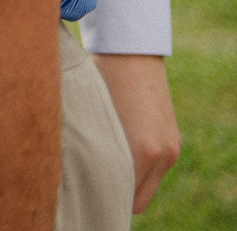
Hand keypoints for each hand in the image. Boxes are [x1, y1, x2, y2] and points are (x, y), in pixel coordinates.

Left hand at [91, 54, 179, 211]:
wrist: (129, 51)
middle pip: (139, 199)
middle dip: (116, 195)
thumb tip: (79, 174)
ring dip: (128, 181)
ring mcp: (171, 147)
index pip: (127, 199)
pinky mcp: (173, 139)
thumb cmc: (99, 78)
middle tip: (89, 185)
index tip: (85, 192)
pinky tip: (116, 152)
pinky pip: (155, 169)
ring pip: (147, 185)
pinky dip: (138, 168)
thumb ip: (92, 150)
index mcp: (141, 149)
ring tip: (101, 165)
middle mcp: (162, 153)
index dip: (104, 198)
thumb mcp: (91, 116)